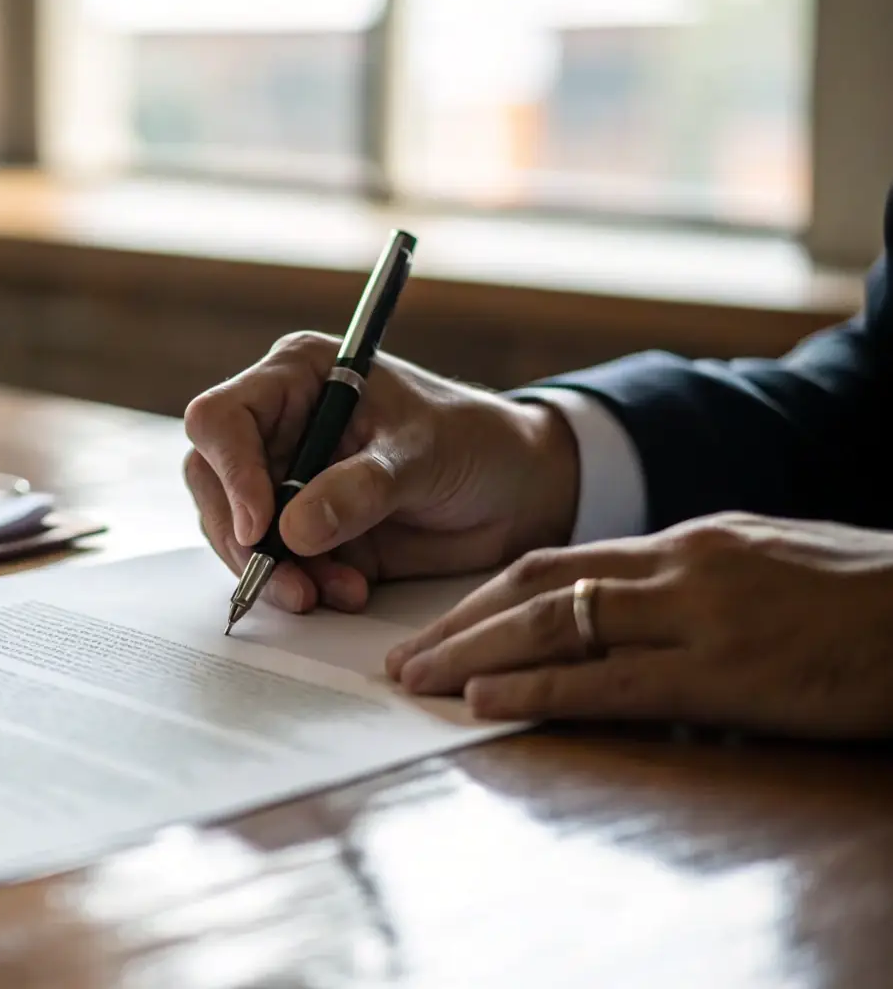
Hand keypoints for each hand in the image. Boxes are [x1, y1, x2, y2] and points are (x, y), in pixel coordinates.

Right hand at [182, 331, 579, 612]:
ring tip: (334, 592)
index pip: (222, 419)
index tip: (261, 527)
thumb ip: (359, 489)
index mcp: (298, 378)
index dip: (229, 473)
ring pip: (235, 531)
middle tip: (287, 582)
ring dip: (275, 572)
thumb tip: (293, 532)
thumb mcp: (422, 456)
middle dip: (242, 539)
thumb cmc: (475, 443)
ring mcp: (287, 480)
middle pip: (211, 480)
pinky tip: (348, 591)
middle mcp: (279, 426)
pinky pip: (273, 564)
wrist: (517, 493)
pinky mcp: (304, 530)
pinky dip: (301, 586)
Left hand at [385, 513, 892, 738]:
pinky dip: (536, 691)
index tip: (438, 623)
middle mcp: (676, 566)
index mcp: (684, 541)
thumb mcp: (765, 565)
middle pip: (534, 585)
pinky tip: (484, 703)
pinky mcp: (723, 673)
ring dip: (473, 654)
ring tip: (415, 680)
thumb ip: (691, 581)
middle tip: (399, 657)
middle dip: (457, 623)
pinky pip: (607, 680)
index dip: (485, 595)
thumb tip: (631, 612)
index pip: (557, 561)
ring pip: (554, 625)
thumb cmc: (863, 595)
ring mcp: (696, 615)